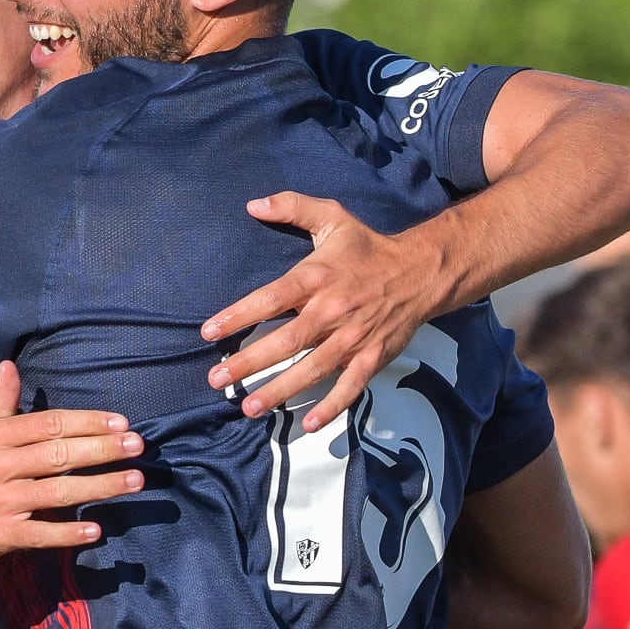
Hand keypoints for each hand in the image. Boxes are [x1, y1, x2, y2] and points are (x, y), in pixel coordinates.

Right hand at [0, 362, 143, 572]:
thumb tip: (10, 365)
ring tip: (134, 480)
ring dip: (100, 487)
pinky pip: (41, 534)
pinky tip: (97, 530)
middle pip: (58, 454)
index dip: (87, 422)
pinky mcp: (0, 536)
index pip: (48, 424)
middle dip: (103, 449)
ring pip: (58, 492)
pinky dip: (68, 533)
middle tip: (138, 446)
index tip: (120, 422)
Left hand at [201, 193, 449, 431]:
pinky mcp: (372, 357)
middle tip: (216, 379)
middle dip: (249, 362)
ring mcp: (353, 337)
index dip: (239, 315)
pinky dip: (332, 406)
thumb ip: (292, 206)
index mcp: (318, 277)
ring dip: (280, 390)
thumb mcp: (333, 217)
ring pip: (312, 369)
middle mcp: (333, 310)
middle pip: (286, 340)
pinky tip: (309, 424)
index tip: (208, 332)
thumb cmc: (368, 247)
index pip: (271, 298)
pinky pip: (350, 387)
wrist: (421, 272)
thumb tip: (253, 204)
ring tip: (248, 406)